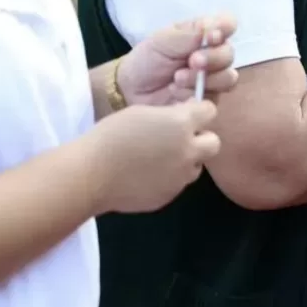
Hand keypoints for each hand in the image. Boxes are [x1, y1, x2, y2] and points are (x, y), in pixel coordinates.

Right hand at [87, 102, 221, 213]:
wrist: (92, 174)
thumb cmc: (112, 135)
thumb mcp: (142, 113)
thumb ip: (170, 115)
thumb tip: (185, 116)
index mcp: (181, 124)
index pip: (210, 111)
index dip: (199, 112)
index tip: (188, 113)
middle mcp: (188, 150)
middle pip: (214, 143)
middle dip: (201, 139)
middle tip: (180, 138)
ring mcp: (181, 176)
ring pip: (196, 166)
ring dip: (185, 160)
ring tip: (159, 158)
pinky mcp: (170, 195)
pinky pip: (178, 183)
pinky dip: (169, 177)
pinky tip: (146, 174)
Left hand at [116, 15, 238, 106]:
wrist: (131, 89)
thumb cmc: (148, 59)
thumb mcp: (163, 40)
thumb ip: (189, 33)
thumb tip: (214, 27)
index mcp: (204, 34)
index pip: (228, 24)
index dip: (225, 28)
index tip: (210, 37)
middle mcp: (213, 54)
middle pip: (229, 54)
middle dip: (212, 58)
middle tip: (192, 61)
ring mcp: (213, 78)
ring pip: (228, 78)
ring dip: (203, 78)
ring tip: (177, 79)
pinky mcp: (208, 100)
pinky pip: (214, 98)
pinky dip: (194, 94)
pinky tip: (176, 92)